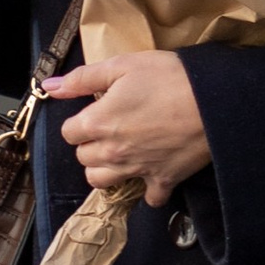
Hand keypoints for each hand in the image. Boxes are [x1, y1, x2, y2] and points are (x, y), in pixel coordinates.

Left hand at [41, 53, 211, 208]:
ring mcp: (137, 170)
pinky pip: (148, 198)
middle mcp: (112, 152)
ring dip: (107, 169)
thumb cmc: (169, 77)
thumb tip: (50, 87)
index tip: (97, 112)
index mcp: (98, 123)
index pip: (68, 133)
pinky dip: (148, 190)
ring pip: (102, 181)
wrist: (215, 101)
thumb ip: (83, 78)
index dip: (80, 121)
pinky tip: (152, 173)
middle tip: (111, 128)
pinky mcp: (163, 180)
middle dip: (91, 144)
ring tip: (122, 153)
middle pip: (83, 159)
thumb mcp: (123, 66)